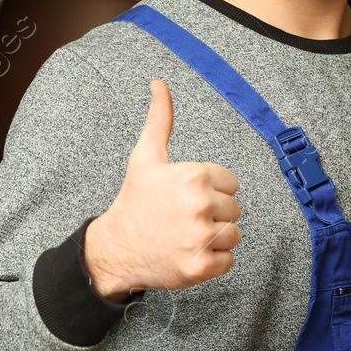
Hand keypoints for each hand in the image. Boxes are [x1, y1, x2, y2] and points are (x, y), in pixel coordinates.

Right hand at [84, 79, 240, 299]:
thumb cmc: (135, 201)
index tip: (186, 197)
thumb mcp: (146, 157)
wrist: (116, 248)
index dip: (210, 190)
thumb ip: (160, 119)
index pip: (231, 183)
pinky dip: (213, 261)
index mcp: (192, 176)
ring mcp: (200, 238)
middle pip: (234, 209)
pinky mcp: (201, 267)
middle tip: (184, 218)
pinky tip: (189, 252)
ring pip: (234, 234)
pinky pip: (229, 260)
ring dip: (214, 238)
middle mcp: (198, 205)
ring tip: (186, 235)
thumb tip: (159, 83)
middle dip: (213, 214)